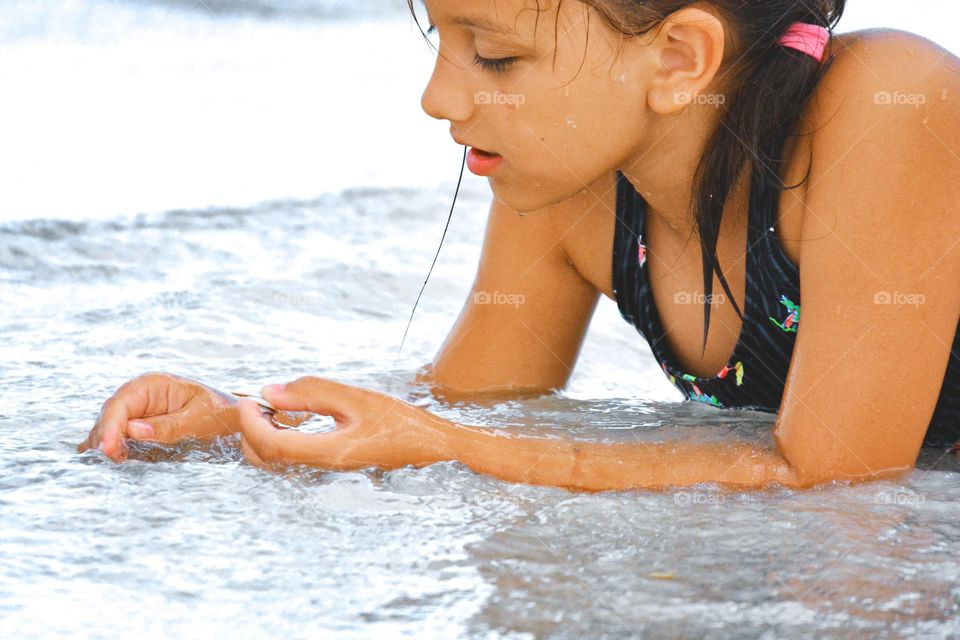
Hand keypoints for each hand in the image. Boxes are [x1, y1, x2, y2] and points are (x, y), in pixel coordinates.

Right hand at [78, 372, 313, 461]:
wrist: (234, 420)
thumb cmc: (220, 415)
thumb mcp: (198, 420)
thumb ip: (166, 426)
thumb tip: (133, 430)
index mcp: (152, 385)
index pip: (120, 405)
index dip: (111, 428)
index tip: (109, 451)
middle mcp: (140, 396)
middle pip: (109, 417)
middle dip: (107, 439)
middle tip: (113, 463)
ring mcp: (137, 412)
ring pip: (110, 429)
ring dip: (109, 447)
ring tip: (113, 465)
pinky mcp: (139, 429)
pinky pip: (119, 439)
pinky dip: (114, 450)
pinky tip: (112, 462)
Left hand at [237, 376, 448, 470]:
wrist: (432, 448)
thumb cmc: (401, 422)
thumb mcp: (358, 398)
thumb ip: (313, 393)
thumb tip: (270, 392)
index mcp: (328, 453)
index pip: (270, 444)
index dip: (249, 422)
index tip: (248, 399)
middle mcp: (323, 470)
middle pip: (266, 460)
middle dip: (251, 431)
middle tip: (256, 402)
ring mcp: (327, 474)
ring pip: (277, 464)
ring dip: (264, 437)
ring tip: (274, 408)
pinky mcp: (332, 471)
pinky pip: (293, 461)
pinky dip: (280, 442)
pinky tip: (293, 421)